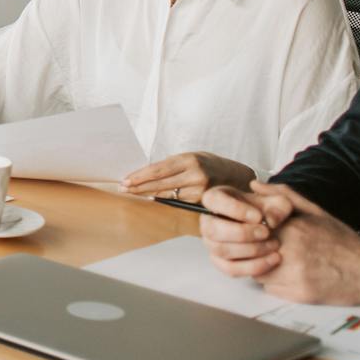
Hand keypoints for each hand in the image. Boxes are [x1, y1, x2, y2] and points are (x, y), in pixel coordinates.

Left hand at [122, 151, 254, 199]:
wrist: (236, 176)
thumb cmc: (209, 164)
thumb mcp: (191, 157)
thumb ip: (171, 165)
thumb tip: (145, 173)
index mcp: (189, 160)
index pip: (158, 169)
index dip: (139, 176)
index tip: (125, 180)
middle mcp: (195, 176)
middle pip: (160, 183)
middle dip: (138, 186)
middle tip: (122, 188)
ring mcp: (199, 190)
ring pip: (167, 194)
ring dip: (147, 194)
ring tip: (131, 193)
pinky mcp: (201, 202)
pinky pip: (177, 201)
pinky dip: (162, 199)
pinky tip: (151, 198)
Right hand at [200, 184, 283, 278]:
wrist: (273, 232)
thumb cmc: (271, 212)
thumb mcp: (280, 203)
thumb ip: (279, 206)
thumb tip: (269, 221)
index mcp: (217, 198)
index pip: (212, 200)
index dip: (234, 209)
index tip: (259, 217)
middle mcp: (209, 221)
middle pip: (213, 230)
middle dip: (242, 233)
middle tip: (266, 233)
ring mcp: (212, 242)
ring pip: (221, 250)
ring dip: (250, 250)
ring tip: (274, 245)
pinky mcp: (220, 262)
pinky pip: (230, 269)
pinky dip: (253, 267)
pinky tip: (273, 259)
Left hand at [210, 182, 359, 305]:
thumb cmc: (340, 239)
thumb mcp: (314, 211)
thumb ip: (283, 196)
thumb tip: (253, 185)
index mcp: (290, 229)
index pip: (249, 230)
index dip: (252, 232)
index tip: (261, 232)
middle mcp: (289, 252)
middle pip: (251, 252)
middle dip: (255, 249)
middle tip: (270, 248)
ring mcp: (292, 275)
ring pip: (257, 271)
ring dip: (263, 267)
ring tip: (282, 262)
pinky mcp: (297, 294)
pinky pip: (270, 288)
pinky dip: (275, 283)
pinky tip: (291, 276)